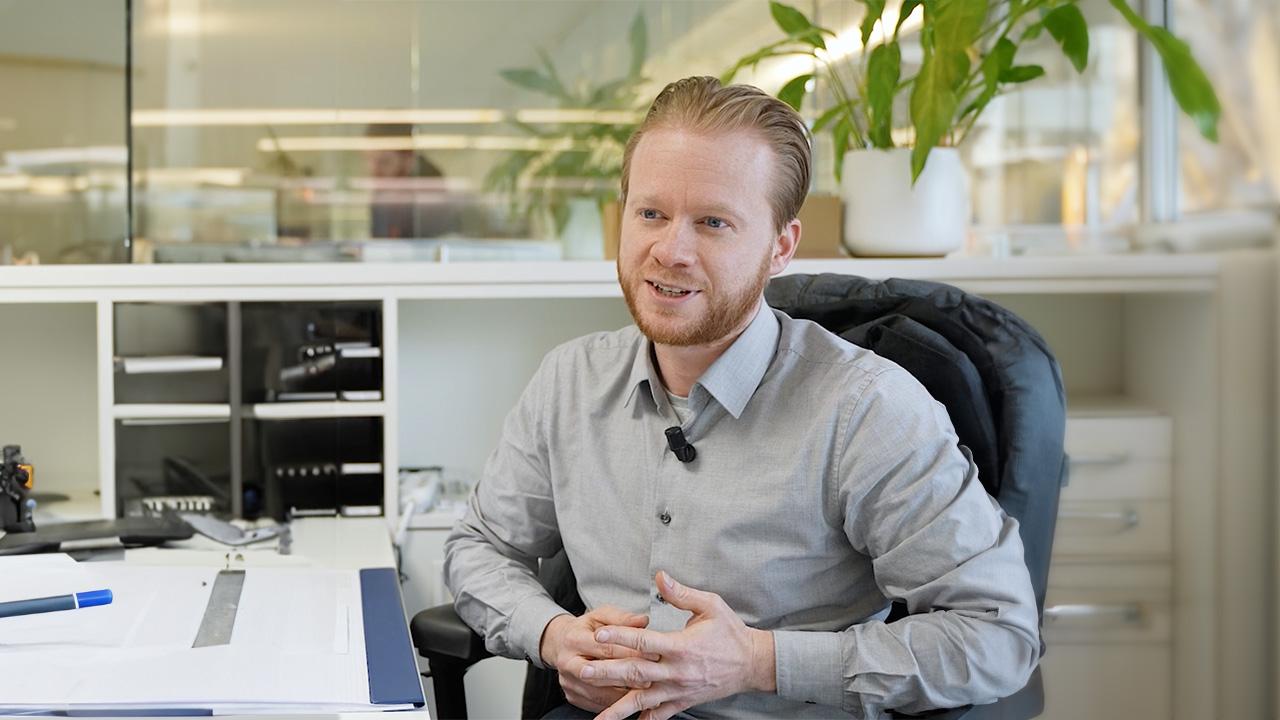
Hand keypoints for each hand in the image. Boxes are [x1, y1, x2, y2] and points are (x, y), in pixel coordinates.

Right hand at [539, 606, 655, 712]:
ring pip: (599, 693)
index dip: (632, 652)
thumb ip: (622, 618)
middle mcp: (567, 662)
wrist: (559, 643)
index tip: (653, 655)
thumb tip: (643, 620)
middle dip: (628, 677)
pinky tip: (631, 700)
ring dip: (623, 695)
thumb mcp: (601, 616)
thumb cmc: (586, 629)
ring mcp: (568, 682)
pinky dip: (615, 704)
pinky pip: (596, 704)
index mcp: (574, 639)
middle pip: (600, 674)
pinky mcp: (572, 696)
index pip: (606, 649)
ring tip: (645, 692)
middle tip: (651, 679)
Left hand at [582, 571, 776, 719]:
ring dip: (617, 705)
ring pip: (642, 700)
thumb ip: (682, 593)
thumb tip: (660, 576)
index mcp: (681, 646)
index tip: (597, 634)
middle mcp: (676, 671)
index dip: (619, 636)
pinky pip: (658, 715)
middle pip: (635, 673)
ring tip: (597, 715)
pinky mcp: (682, 702)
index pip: (643, 642)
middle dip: (607, 672)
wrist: (752, 664)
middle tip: (582, 670)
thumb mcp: (711, 606)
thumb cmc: (731, 632)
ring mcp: (678, 690)